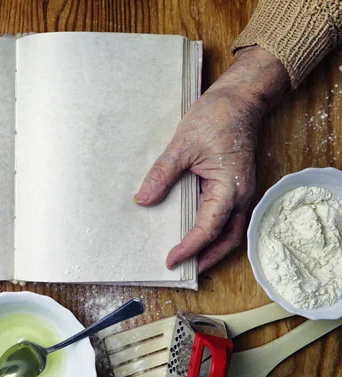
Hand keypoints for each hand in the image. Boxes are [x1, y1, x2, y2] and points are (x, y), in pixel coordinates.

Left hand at [134, 46, 289, 272]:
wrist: (238, 100)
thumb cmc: (216, 118)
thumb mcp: (182, 146)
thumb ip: (162, 175)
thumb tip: (143, 200)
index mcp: (230, 188)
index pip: (209, 229)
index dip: (190, 248)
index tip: (171, 260)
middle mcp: (240, 194)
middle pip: (227, 238)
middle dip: (207, 257)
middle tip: (184, 269)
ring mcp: (238, 190)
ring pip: (229, 229)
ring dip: (211, 246)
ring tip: (189, 257)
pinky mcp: (232, 184)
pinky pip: (224, 214)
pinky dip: (211, 228)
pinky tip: (193, 229)